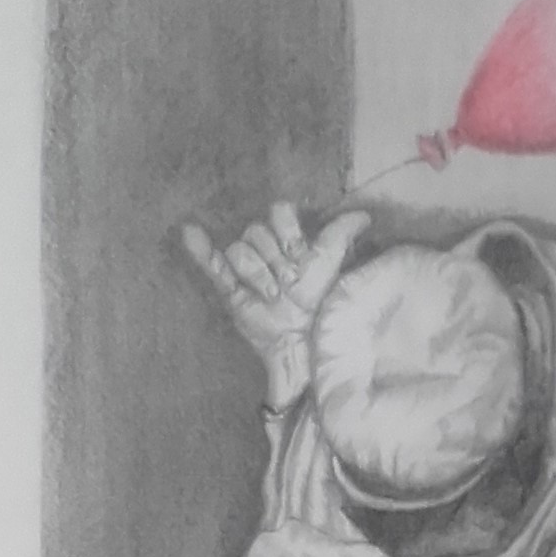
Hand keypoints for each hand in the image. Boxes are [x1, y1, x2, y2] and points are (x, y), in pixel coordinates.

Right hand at [182, 204, 368, 367]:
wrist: (303, 343)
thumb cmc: (321, 303)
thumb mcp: (333, 266)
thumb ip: (343, 236)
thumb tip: (364, 215)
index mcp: (290, 243)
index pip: (279, 214)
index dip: (286, 232)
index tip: (298, 254)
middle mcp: (267, 253)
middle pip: (256, 231)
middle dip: (274, 259)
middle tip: (288, 285)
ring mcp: (246, 272)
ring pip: (238, 249)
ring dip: (256, 272)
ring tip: (270, 296)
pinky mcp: (230, 292)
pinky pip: (212, 266)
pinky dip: (201, 251)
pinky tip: (190, 232)